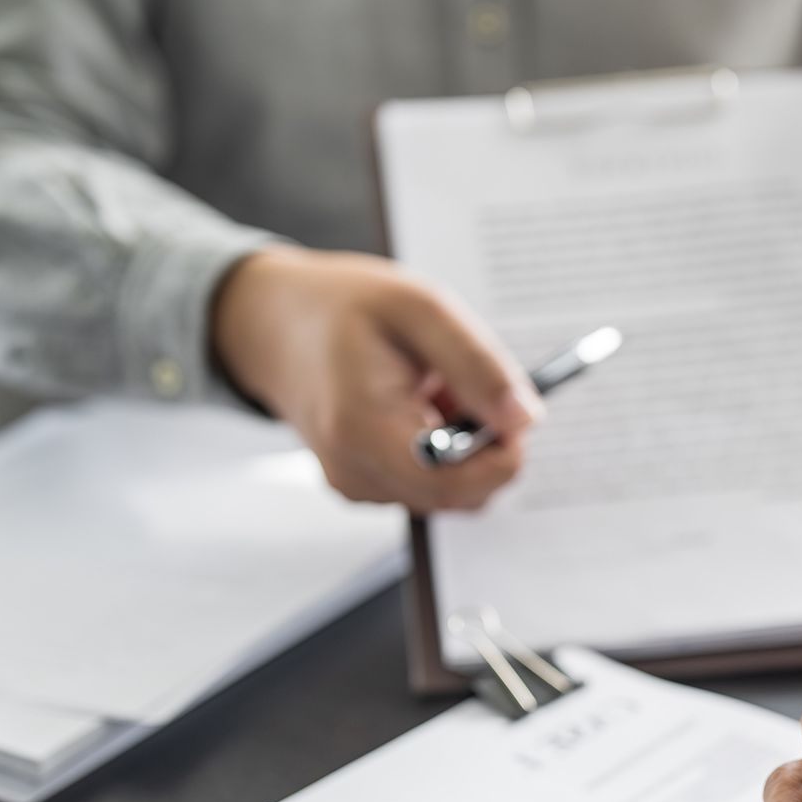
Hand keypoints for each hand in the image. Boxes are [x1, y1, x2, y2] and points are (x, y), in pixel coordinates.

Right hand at [212, 247, 540, 510]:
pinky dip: (440, 448)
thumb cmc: (344, 307)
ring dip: (463, 444)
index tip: (511, 407)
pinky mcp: (363, 486)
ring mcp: (357, 486)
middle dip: (483, 444)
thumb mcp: (421, 308)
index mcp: (364, 431)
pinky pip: (428, 482)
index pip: (456, 485)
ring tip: (431, 387)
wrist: (275, 322)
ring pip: (450, 490)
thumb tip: (526, 419)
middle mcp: (355, 474)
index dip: (502, 454)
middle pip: (460, 494)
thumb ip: (478, 365)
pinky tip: (416, 404)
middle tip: (462, 384)